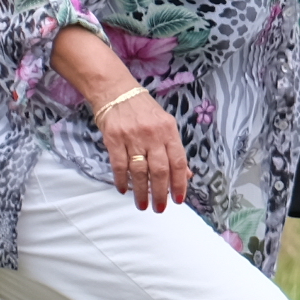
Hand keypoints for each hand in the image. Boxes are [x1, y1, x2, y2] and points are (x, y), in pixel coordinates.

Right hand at [95, 80, 189, 213]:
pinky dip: (122, 180)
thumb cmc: (143, 110)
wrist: (116, 91)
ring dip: (141, 191)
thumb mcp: (165, 125)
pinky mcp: (114, 139)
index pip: (178, 162)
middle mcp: (152, 135)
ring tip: (143, 205)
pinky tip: (124, 190)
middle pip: (159, 170)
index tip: (179, 200)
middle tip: (160, 208)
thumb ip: (174, 150)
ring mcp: (132, 137)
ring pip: (139, 171)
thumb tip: (186, 175)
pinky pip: (119, 165)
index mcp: (168, 131)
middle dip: (161, 193)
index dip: (180, 183)